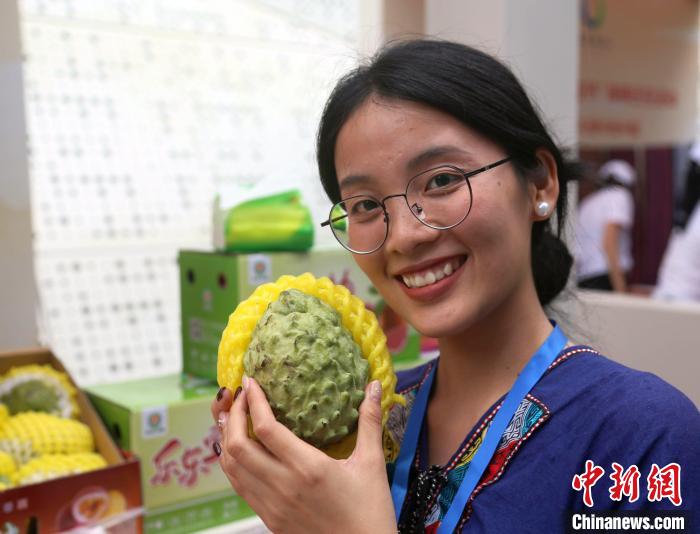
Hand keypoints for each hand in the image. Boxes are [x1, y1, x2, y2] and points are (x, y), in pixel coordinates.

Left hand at [210, 378, 396, 533]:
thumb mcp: (372, 463)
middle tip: (239, 395)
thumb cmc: (371, 512)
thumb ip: (369, 421)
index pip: (266, 428)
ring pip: (232, 467)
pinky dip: (233, 463)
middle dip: (231, 415)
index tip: (250, 381)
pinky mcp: (269, 519)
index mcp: (308, 468)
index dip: (253, 400)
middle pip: (237, 445)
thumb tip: (374, 386)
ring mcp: (272, 505)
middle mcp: (283, 486)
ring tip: (233, 416)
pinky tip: (240, 449)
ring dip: (226, 438)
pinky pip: (239, 486)